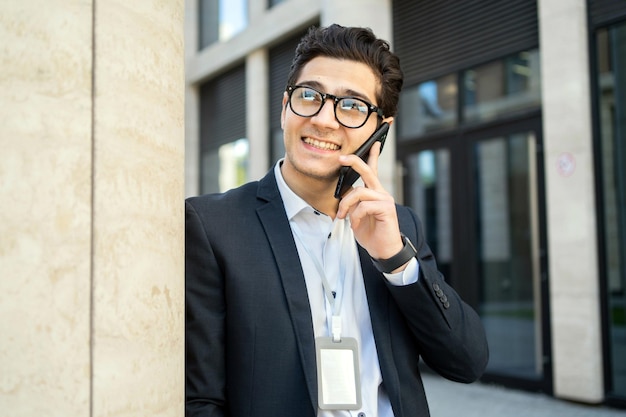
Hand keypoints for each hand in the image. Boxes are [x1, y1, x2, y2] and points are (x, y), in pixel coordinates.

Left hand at [336, 142, 403, 259]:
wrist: (383, 250)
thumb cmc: (371, 233)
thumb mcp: (356, 216)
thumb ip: (352, 204)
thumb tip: (344, 195)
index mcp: (374, 193)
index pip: (373, 170)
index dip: (373, 155)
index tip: (373, 143)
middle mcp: (381, 193)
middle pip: (368, 171)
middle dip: (354, 161)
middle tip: (340, 157)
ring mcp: (385, 200)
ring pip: (359, 192)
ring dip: (345, 204)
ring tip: (342, 216)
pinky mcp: (386, 209)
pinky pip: (364, 206)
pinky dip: (355, 215)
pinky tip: (356, 224)